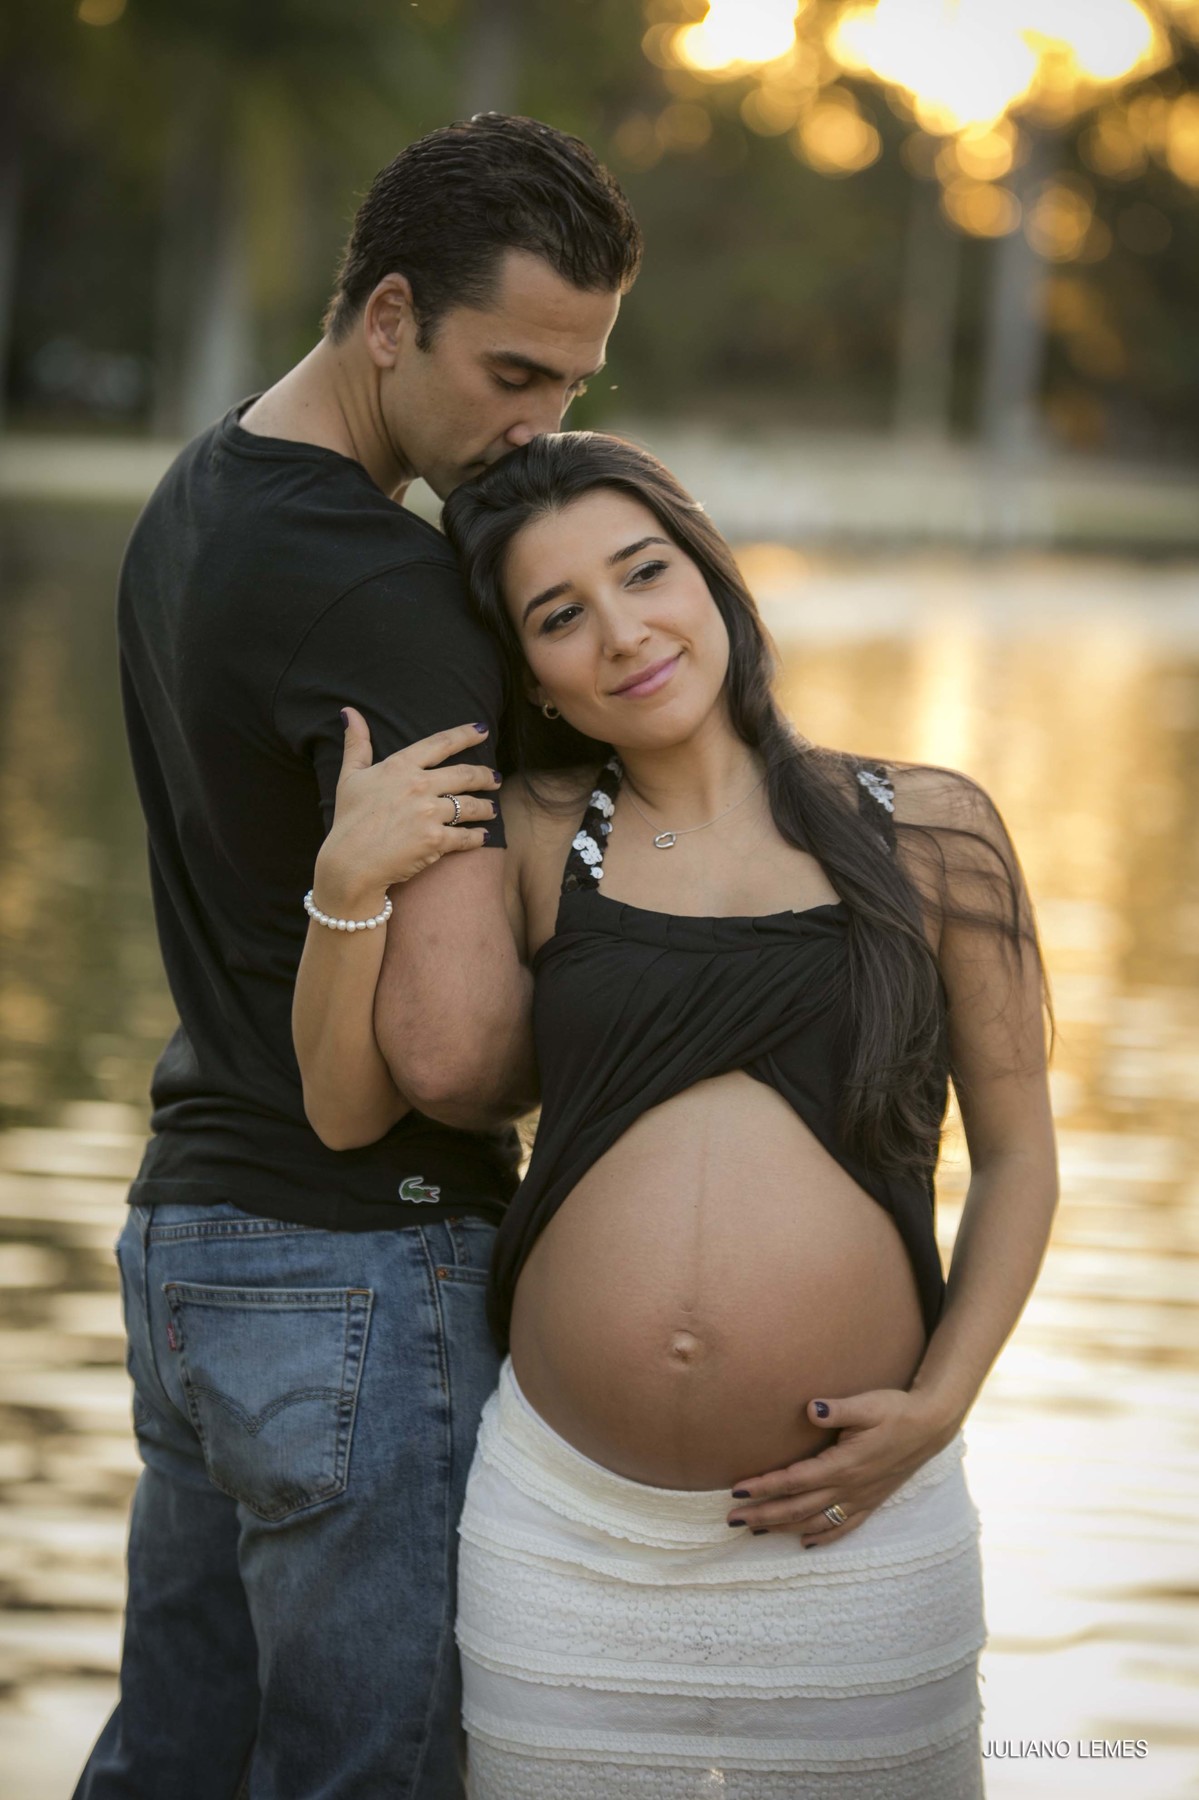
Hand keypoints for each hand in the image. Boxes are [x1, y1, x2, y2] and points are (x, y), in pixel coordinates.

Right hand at [313, 711, 500, 909]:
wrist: (350, 862)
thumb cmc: (348, 819)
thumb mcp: (349, 776)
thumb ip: (356, 743)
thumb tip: (349, 711)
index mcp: (400, 766)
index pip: (441, 743)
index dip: (465, 735)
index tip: (483, 731)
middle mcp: (419, 786)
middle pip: (465, 775)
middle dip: (485, 776)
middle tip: (495, 778)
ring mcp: (429, 813)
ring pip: (471, 805)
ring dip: (486, 807)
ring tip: (492, 809)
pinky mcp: (436, 841)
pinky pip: (466, 836)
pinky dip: (478, 837)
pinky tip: (483, 836)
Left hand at [725, 1387, 959, 1546]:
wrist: (931, 1427)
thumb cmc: (895, 1410)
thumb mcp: (867, 1405)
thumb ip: (837, 1410)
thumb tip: (810, 1408)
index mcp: (843, 1465)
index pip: (794, 1480)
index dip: (764, 1487)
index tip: (737, 1492)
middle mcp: (849, 1488)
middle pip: (798, 1507)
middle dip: (763, 1515)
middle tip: (732, 1520)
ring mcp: (861, 1498)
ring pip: (815, 1521)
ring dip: (784, 1528)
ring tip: (756, 1532)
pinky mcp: (871, 1502)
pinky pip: (843, 1527)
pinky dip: (822, 1537)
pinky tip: (806, 1543)